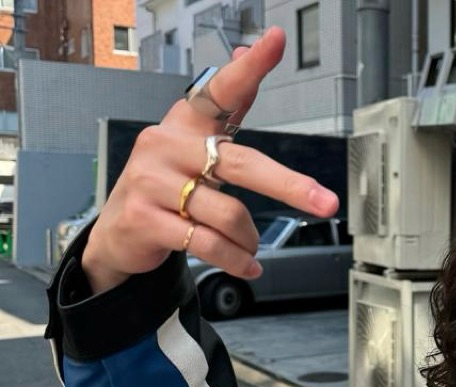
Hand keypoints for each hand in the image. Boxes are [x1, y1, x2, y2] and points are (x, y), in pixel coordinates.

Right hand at [81, 27, 338, 294]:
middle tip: (325, 202)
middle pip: (242, 163)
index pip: (219, 90)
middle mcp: (166, 146)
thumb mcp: (192, 148)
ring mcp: (152, 182)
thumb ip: (223, 109)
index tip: (275, 42)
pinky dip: (237, 260)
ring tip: (249, 246)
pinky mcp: (147, 219)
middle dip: (290, 186)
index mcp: (184, 125)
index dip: (248, 70)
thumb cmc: (165, 187)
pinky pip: (209, 244)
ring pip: (229, 214)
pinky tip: (247, 265)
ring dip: (249, 239)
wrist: (119, 233)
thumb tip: (243, 55)